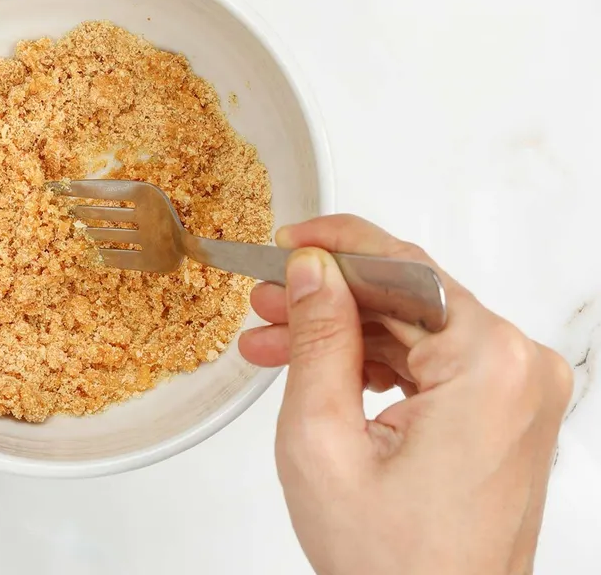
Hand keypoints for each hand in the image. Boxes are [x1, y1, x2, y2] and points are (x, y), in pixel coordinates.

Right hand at [238, 216, 571, 574]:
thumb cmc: (391, 565)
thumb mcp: (322, 439)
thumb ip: (318, 339)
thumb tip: (311, 270)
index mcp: (488, 364)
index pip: (401, 268)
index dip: (334, 246)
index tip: (287, 240)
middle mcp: (519, 369)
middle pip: (407, 299)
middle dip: (327, 298)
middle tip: (264, 301)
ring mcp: (518, 393)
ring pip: (414, 331)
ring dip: (342, 334)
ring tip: (273, 344)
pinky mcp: (505, 414)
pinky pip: (432, 364)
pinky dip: (374, 365)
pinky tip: (319, 372)